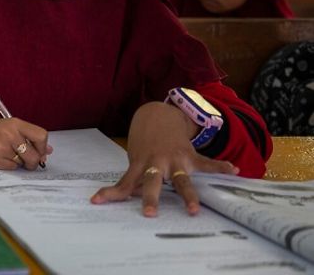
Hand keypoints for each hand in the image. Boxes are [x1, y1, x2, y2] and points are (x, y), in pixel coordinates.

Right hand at [0, 115, 51, 169]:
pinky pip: (11, 168)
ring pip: (22, 163)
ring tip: (7, 154)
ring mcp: (1, 147)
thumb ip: (28, 137)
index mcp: (15, 123)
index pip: (41, 136)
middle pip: (34, 155)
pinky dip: (8, 165)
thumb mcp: (8, 127)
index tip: (39, 151)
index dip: (43, 147)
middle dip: (33, 162)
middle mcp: (10, 134)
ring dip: (19, 163)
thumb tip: (49, 151)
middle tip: (26, 160)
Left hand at [91, 101, 237, 216]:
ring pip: (181, 180)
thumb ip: (135, 179)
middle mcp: (156, 162)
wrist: (156, 115)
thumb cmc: (144, 143)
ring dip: (188, 195)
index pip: (124, 182)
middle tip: (149, 213)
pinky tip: (233, 171)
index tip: (97, 202)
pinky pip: (207, 163)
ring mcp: (174, 159)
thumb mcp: (136, 159)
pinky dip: (220, 167)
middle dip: (150, 197)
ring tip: (194, 210)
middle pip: (152, 182)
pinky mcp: (190, 155)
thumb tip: (125, 198)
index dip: (111, 193)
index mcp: (140, 164)